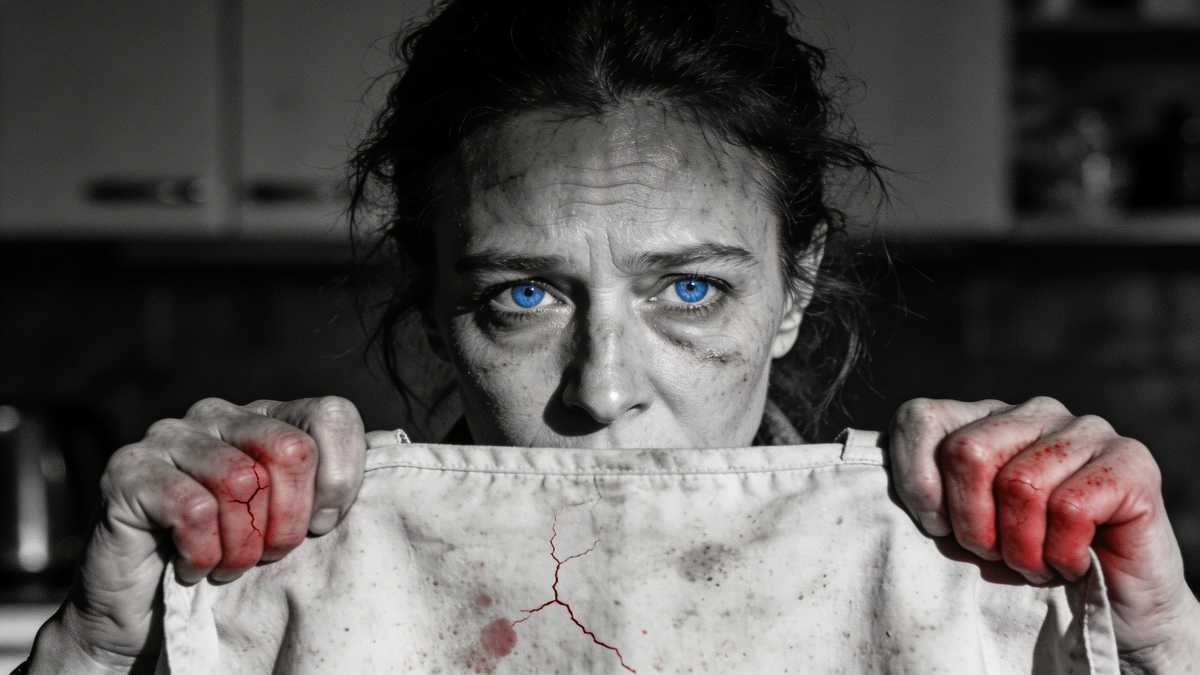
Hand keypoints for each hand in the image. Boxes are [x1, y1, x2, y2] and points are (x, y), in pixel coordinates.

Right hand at [26, 397, 366, 673]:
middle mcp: (220, 414)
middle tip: (271, 555)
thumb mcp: (298, 524)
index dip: (340, 479)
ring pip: (241, 480)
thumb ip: (337, 484)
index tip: (323, 526)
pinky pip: (192, 508)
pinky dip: (203, 554)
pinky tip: (193, 567)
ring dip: (244, 545)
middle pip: (291, 449)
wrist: (149, 617)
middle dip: (291, 520)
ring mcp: (170, 436)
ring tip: (230, 565)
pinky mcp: (128, 471)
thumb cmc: (234, 564)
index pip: (331, 415)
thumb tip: (395, 447)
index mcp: (269, 417)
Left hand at [889, 397, 1199, 672]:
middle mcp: (1033, 412)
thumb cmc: (1024, 567)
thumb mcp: (956, 533)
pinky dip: (1063, 554)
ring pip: (1020, 483)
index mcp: (984, 418)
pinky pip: (1071, 508)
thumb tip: (885, 487)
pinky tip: (1075, 562)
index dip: (917, 484)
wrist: (1112, 612)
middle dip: (972, 524)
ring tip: (1038, 563)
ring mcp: (1085, 429)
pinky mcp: (1131, 460)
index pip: (920, 419)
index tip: (939, 529)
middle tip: (997, 555)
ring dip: (1022, 549)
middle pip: (965, 450)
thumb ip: (924, 498)